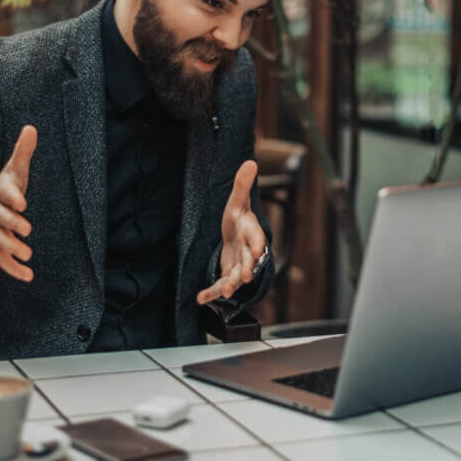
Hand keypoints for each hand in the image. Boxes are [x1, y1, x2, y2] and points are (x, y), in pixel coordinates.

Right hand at [0, 125, 35, 281]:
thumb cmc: (4, 189)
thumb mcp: (13, 171)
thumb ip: (23, 152)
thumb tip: (31, 127)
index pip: (3, 193)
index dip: (12, 197)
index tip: (23, 202)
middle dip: (11, 224)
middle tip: (28, 228)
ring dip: (10, 248)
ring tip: (27, 253)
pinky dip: (11, 268)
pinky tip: (28, 276)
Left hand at [196, 160, 266, 304]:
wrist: (236, 235)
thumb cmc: (238, 217)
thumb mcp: (237, 201)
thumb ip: (242, 185)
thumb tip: (251, 162)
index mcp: (251, 232)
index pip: (257, 237)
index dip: (258, 243)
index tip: (259, 249)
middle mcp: (248, 252)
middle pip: (250, 261)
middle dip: (248, 268)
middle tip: (246, 276)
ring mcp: (238, 265)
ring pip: (237, 277)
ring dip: (232, 284)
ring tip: (226, 292)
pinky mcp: (228, 275)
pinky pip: (220, 285)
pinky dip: (211, 293)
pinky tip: (200, 299)